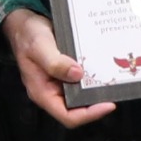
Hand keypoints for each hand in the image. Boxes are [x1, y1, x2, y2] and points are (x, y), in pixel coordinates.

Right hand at [2, 8, 116, 127]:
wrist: (25, 24)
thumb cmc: (28, 36)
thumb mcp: (39, 47)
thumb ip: (55, 62)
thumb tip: (77, 74)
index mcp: (42, 93)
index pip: (67, 116)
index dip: (88, 115)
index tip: (108, 104)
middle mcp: (52, 92)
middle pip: (78, 109)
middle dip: (97, 103)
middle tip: (115, 90)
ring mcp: (60, 84)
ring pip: (82, 96)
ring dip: (97, 90)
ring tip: (114, 80)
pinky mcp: (67, 75)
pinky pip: (83, 82)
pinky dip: (94, 78)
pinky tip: (105, 70)